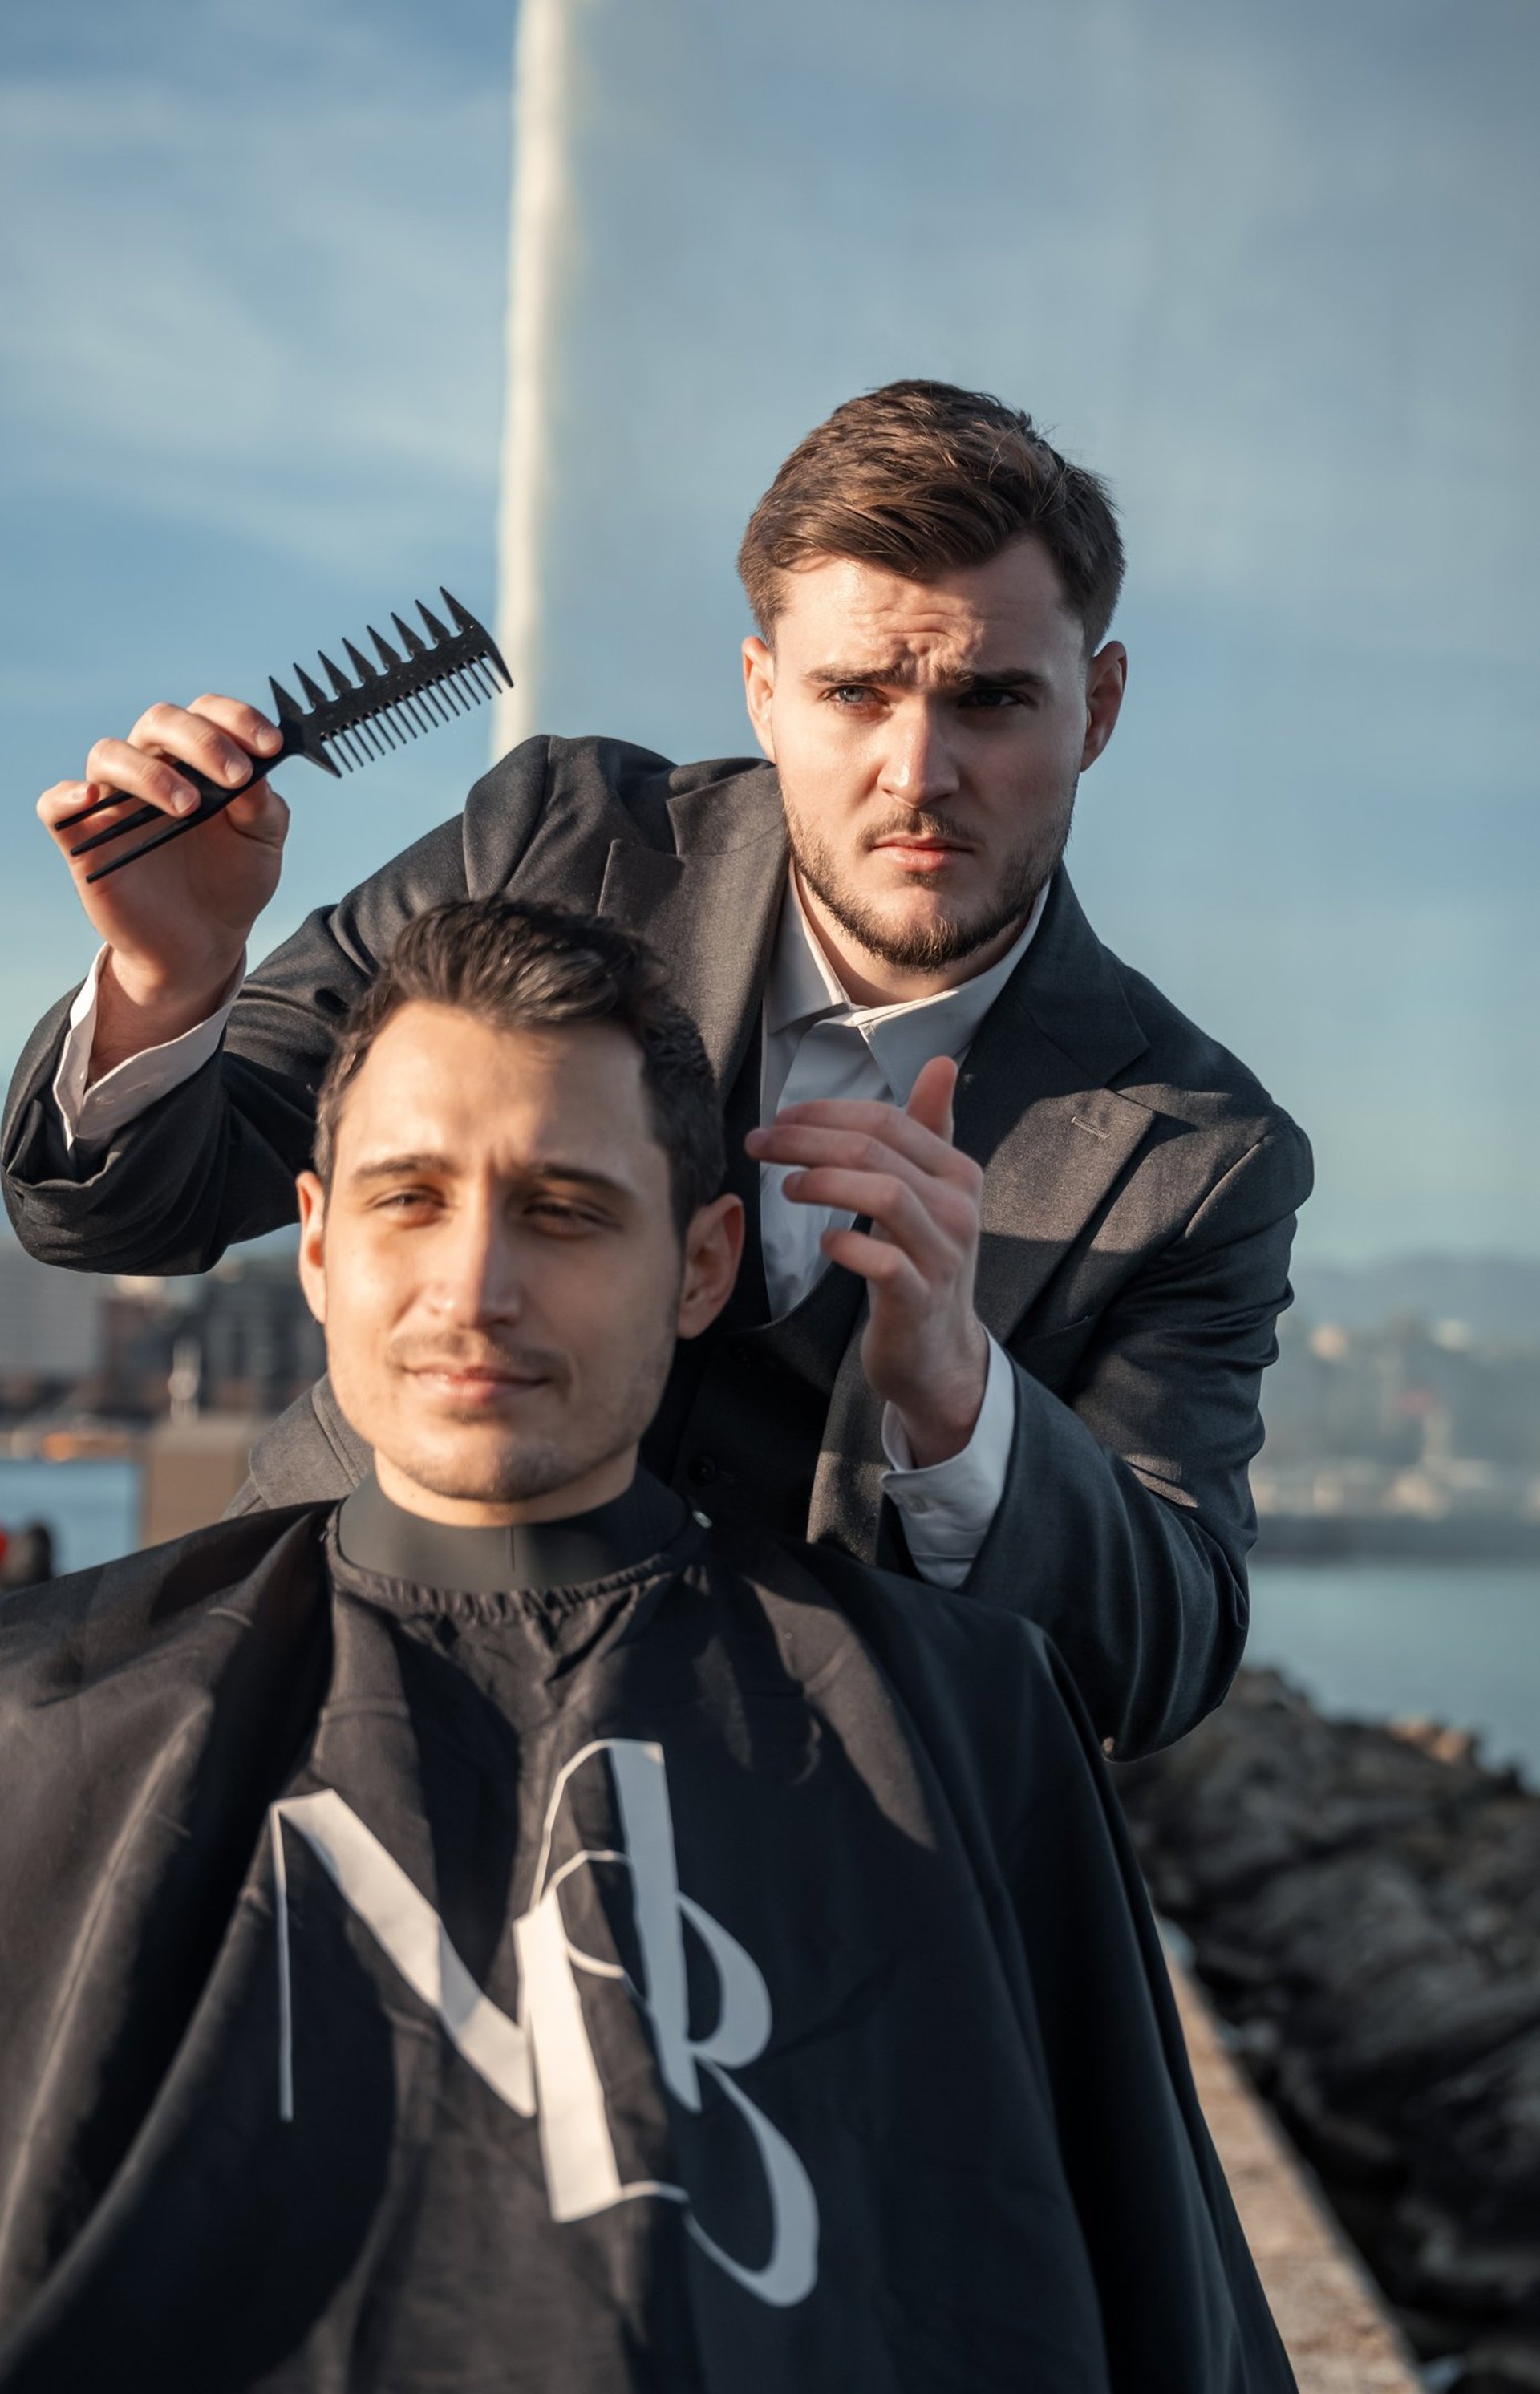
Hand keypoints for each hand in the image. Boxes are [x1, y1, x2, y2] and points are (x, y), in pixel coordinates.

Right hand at [37, 696, 289, 1072]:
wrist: (205, 942)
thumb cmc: (232, 881)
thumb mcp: (262, 844)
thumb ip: (263, 807)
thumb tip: (256, 773)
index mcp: (198, 759)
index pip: (207, 714)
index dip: (237, 719)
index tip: (270, 745)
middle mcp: (153, 767)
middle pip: (160, 722)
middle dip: (202, 741)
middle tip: (236, 776)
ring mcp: (116, 800)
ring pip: (111, 754)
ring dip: (151, 771)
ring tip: (189, 807)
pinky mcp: (84, 837)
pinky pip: (57, 805)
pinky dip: (68, 796)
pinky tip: (91, 799)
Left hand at [745, 1055, 988, 1464]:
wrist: (937, 1351)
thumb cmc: (922, 1262)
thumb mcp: (931, 1192)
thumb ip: (929, 1130)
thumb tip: (942, 1063)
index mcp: (958, 1173)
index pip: (887, 1121)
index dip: (826, 1113)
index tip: (779, 1119)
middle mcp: (958, 1208)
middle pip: (876, 1151)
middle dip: (808, 1140)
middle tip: (759, 1143)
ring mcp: (943, 1256)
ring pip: (885, 1194)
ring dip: (823, 1182)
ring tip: (786, 1187)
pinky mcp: (920, 1300)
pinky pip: (884, 1262)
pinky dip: (846, 1244)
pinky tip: (822, 1241)